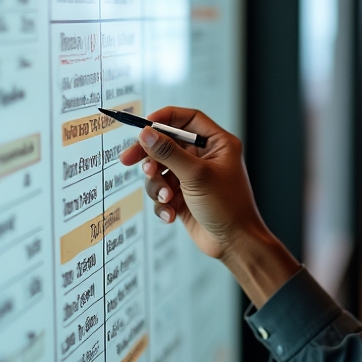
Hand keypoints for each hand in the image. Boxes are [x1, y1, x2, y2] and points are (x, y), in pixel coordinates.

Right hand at [119, 107, 299, 304]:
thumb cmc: (227, 206)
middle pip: (168, 144)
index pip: (188, 119)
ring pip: (160, 170)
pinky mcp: (183, 197)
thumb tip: (146, 133)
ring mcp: (193, 178)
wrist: (234, 243)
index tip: (143, 126)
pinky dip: (162, 203)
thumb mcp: (196, 175)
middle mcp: (205, 157)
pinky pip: (162, 192)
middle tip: (127, 160)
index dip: (165, 118)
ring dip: (157, 185)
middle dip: (149, 154)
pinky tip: (171, 215)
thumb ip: (169, 153)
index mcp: (218, 144)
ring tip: (167, 198)